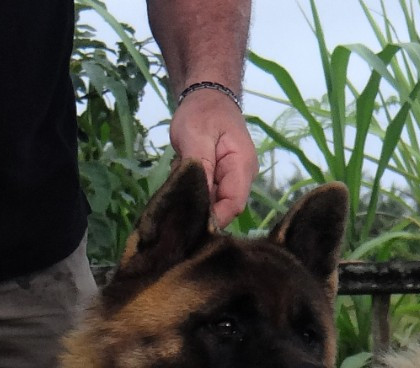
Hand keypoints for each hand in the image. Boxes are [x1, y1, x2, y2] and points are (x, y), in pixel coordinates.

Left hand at [169, 88, 258, 226]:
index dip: (214, 218)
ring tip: (178, 179)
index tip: (190, 220)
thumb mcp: (196, 136)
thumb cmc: (203, 111)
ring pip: (213, 202)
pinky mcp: (222, 179)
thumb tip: (201, 202)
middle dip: (200, 207)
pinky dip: (193, 189)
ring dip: (194, 196)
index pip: (233, 205)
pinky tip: (182, 176)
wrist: (207, 95)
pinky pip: (208, 194)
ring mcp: (233, 179)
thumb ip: (200, 169)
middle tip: (176, 197)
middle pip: (224, 207)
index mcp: (242, 167)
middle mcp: (242, 178)